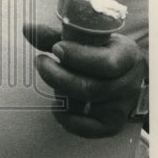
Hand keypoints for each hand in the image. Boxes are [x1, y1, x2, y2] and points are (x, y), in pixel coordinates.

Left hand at [23, 23, 146, 137]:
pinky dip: (67, 119)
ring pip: (85, 104)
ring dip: (60, 91)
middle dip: (57, 75)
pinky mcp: (113, 124)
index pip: (106, 63)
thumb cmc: (102, 52)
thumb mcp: (87, 39)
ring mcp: (122, 106)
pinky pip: (88, 128)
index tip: (56, 48)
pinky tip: (57, 107)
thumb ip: (57, 35)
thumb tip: (27, 29)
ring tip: (52, 78)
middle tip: (41, 62)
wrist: (126, 75)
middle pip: (90, 87)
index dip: (77, 57)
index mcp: (127, 55)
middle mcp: (129, 83)